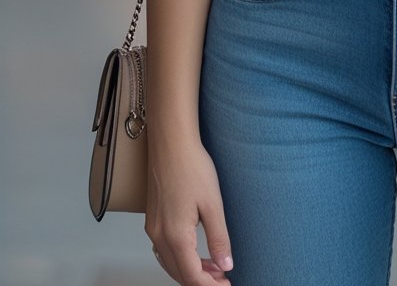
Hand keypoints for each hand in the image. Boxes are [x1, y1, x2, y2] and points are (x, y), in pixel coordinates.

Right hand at [145, 137, 233, 285]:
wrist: (171, 143)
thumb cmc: (192, 167)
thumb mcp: (213, 204)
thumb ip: (219, 238)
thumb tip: (226, 265)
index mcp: (175, 236)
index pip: (192, 276)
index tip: (227, 285)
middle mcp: (159, 236)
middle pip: (179, 274)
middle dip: (202, 280)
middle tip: (223, 277)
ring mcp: (153, 228)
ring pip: (170, 263)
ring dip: (191, 269)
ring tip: (215, 265)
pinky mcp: (152, 218)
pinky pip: (164, 250)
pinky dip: (180, 257)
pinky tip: (195, 249)